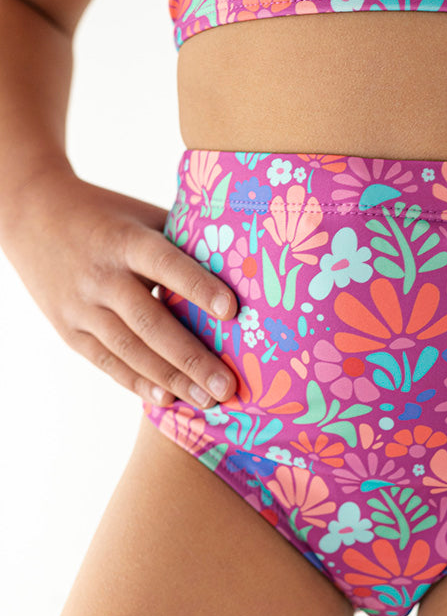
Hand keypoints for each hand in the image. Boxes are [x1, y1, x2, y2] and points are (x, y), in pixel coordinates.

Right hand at [1, 162, 238, 407]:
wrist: (33, 216)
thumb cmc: (109, 217)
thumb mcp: (143, 217)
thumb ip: (184, 242)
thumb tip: (243, 270)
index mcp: (126, 240)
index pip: (166, 264)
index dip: (198, 286)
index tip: (233, 310)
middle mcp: (102, 276)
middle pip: (149, 322)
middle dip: (191, 358)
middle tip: (228, 385)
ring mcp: (81, 307)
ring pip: (129, 350)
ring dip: (171, 380)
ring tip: (208, 400)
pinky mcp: (69, 330)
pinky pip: (107, 362)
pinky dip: (138, 383)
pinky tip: (168, 400)